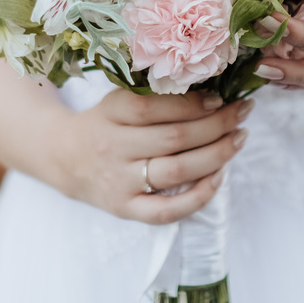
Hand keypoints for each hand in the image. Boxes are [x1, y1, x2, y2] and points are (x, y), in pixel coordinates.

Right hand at [52, 88, 252, 224]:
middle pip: (173, 138)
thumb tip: (209, 91)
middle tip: (242, 113)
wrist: (62, 158)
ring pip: (176, 171)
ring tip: (239, 139)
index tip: (219, 98)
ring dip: (216, 155)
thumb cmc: (102, 123)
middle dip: (217, 124)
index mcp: (110, 113)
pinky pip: (165, 211)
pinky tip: (219, 177)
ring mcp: (119, 181)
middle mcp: (113, 147)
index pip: (154, 107)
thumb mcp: (116, 99)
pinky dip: (198, 197)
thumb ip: (153, 94)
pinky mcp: (124, 208)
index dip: (191, 103)